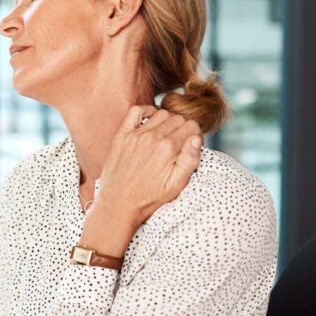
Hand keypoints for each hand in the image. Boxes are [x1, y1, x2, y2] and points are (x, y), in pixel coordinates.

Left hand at [92, 105, 202, 230]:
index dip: (195, 136)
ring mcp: (136, 135)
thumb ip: (190, 160)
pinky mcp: (122, 136)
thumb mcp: (176, 185)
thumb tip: (196, 139)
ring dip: (167, 121)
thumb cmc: (149, 198)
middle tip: (179, 144)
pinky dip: (146, 111)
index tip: (190, 146)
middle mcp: (153, 138)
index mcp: (169, 149)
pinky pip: (136, 111)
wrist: (119, 204)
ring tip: (166, 135)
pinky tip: (150, 121)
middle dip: (183, 129)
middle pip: (178, 119)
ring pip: (161, 114)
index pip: (192, 126)